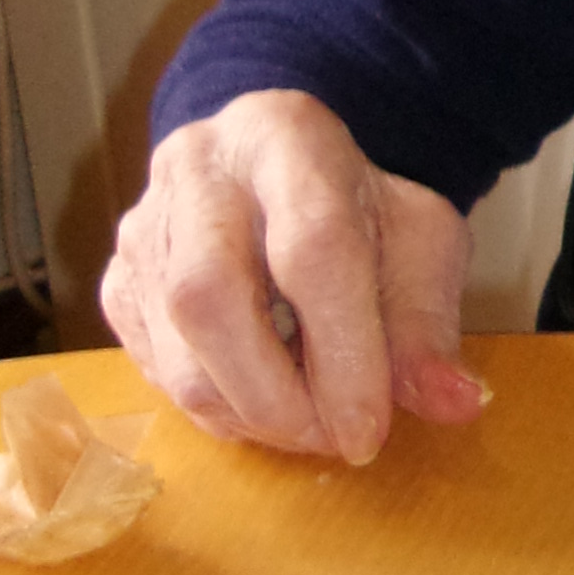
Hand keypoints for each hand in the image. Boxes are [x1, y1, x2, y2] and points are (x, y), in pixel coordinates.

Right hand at [100, 90, 481, 463]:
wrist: (279, 173)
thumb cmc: (355, 209)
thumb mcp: (418, 244)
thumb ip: (429, 323)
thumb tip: (455, 403)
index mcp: (290, 136)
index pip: (311, 250)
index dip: (342, 356)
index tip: (369, 432)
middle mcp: (198, 168)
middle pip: (210, 296)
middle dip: (277, 397)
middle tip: (331, 438)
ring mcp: (143, 223)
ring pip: (173, 346)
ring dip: (246, 413)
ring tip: (305, 421)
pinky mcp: (118, 277)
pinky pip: (151, 367)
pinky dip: (213, 407)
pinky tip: (260, 399)